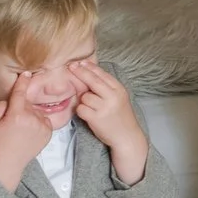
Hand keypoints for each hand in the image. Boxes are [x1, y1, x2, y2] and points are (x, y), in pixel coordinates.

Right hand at [0, 71, 53, 191]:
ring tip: (21, 129)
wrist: (8, 162)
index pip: (20, 93)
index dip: (23, 82)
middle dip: (20, 107)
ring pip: (36, 111)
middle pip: (27, 103)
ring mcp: (43, 125)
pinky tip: (29, 132)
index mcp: (16, 114)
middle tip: (12, 121)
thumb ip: (0, 106)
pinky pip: (44, 119)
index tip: (26, 73)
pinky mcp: (49, 132)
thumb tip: (11, 98)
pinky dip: (38, 122)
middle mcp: (32, 118)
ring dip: (30, 115)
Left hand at [71, 60, 147, 182]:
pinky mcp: (96, 118)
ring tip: (92, 107)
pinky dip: (81, 111)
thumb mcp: (119, 98)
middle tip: (70, 66)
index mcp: (119, 89)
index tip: (79, 62)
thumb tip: (88, 73)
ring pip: (84, 97)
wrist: (127, 135)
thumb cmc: (120, 116)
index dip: (90, 67)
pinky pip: (81, 109)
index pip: (102, 74)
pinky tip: (89, 115)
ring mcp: (105, 107)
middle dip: (80, 72)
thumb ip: (106, 87)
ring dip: (83, 101)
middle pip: (92, 81)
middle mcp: (113, 97)